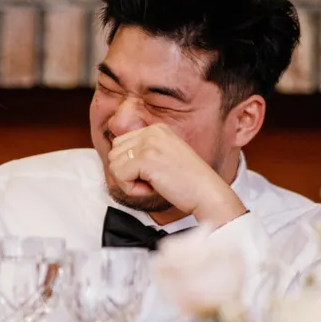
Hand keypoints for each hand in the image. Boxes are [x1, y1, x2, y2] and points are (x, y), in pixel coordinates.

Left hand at [107, 124, 245, 224]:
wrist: (207, 193)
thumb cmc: (187, 182)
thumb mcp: (164, 156)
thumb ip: (142, 151)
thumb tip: (114, 158)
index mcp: (156, 129)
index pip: (120, 144)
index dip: (131, 166)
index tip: (153, 173)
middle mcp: (152, 131)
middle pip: (114, 153)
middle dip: (127, 173)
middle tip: (151, 181)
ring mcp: (149, 143)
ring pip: (114, 165)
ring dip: (129, 181)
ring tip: (153, 184)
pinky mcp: (146, 158)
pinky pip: (120, 176)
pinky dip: (132, 189)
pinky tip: (152, 188)